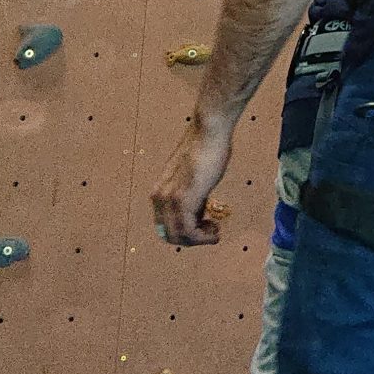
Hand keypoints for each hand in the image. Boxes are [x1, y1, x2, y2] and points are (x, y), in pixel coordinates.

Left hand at [149, 119, 235, 246]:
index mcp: (158, 193)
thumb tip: (198, 215)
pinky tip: (216, 230)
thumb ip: (190, 197)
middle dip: (193, 240)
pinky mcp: (184, 199)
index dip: (185, 234)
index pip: (164, 228)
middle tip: (212, 231)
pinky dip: (203, 237)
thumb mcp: (193, 179)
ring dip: (200, 240)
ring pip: (179, 237)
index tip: (204, 227)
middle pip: (170, 236)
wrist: (208, 132)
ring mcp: (170, 199)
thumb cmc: (205, 150)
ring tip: (216, 231)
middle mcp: (159, 198)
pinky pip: (189, 231)